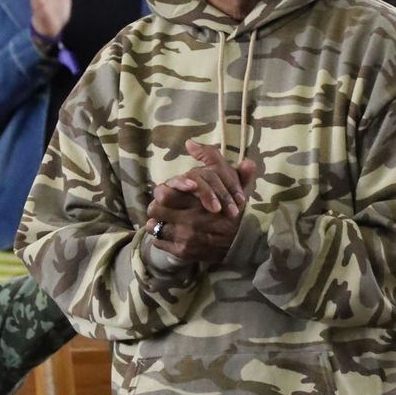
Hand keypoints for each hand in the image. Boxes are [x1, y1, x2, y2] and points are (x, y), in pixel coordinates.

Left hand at [145, 143, 256, 263]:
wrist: (241, 243)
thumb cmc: (232, 210)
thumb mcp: (229, 182)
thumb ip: (213, 160)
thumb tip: (190, 142)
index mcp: (197, 202)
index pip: (163, 193)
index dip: (163, 191)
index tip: (168, 193)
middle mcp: (188, 221)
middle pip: (154, 209)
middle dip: (157, 206)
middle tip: (163, 206)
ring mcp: (184, 238)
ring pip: (154, 226)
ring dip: (157, 222)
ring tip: (165, 219)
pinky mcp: (182, 252)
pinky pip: (158, 242)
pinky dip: (161, 237)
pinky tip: (170, 232)